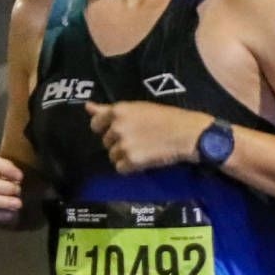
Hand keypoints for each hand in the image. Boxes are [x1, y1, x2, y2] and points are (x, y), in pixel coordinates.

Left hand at [85, 100, 206, 172]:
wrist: (186, 133)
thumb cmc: (166, 117)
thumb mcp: (137, 108)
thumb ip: (109, 110)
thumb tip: (87, 107)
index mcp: (118, 110)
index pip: (96, 124)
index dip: (105, 129)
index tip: (117, 131)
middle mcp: (117, 127)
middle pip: (106, 142)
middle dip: (117, 143)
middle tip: (137, 140)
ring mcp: (123, 144)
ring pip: (113, 156)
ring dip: (124, 156)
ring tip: (141, 150)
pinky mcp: (131, 160)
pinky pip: (121, 168)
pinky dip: (130, 167)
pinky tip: (143, 159)